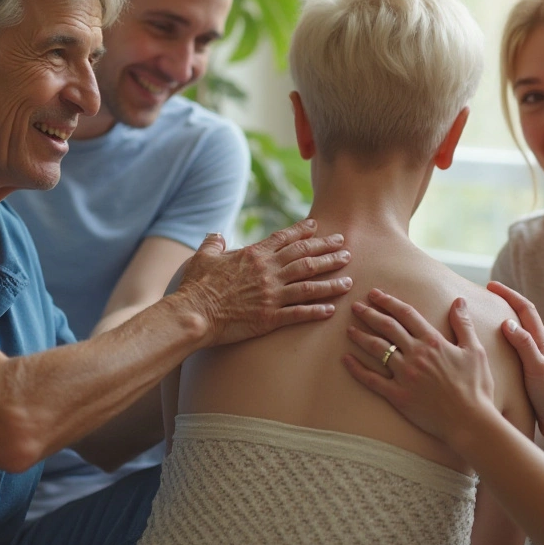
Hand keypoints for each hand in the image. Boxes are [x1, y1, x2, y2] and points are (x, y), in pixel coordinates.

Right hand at [176, 218, 352, 346]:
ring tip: (349, 280)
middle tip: (346, 248)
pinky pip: (299, 313)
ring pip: (309, 284)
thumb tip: (216, 235)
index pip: (285, 238)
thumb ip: (214, 244)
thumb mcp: (203, 257)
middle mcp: (268, 271)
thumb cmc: (196, 285)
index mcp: (254, 255)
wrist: (194, 313)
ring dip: (331, 281)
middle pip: (305, 258)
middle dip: (328, 252)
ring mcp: (271, 294)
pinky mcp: (270, 317)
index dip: (304, 231)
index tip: (319, 227)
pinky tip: (332, 309)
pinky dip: (317, 310)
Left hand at [343, 289, 497, 445]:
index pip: (406, 314)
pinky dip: (357, 369)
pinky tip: (345, 360)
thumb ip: (463, 324)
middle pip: (387, 327)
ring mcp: (404, 374)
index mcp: (432, 341)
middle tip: (355, 306)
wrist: (469, 421)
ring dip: (361, 336)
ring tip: (349, 328)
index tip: (374, 294)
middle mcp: (415, 354)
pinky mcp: (397, 395)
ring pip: (376, 349)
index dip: (388, 302)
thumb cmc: (476, 387)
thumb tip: (459, 300)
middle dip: (369, 314)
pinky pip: (371, 379)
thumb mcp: (474, 350)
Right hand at [488, 281, 543, 443]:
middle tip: (484, 298)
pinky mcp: (532, 375)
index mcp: (542, 342)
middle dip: (505, 304)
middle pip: (522, 318)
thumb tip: (507, 322)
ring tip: (483, 322)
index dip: (509, 295)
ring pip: (518, 336)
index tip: (491, 286)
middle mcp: (540, 348)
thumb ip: (524, 345)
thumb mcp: (538, 368)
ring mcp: (536, 360)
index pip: (525, 310)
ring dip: (503, 323)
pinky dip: (503, 345)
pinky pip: (515, 353)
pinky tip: (492, 354)